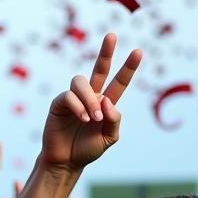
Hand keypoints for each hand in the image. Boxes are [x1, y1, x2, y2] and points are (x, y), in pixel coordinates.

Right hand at [41, 33, 141, 172]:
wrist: (65, 161)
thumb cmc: (87, 150)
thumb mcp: (109, 137)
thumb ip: (114, 119)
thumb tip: (107, 100)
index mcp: (106, 103)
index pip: (120, 82)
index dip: (129, 67)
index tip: (139, 51)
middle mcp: (90, 96)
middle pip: (99, 69)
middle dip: (106, 52)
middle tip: (112, 35)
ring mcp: (73, 98)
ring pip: (82, 82)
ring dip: (90, 99)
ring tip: (92, 117)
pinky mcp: (58, 103)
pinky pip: (69, 96)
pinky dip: (78, 106)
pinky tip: (82, 119)